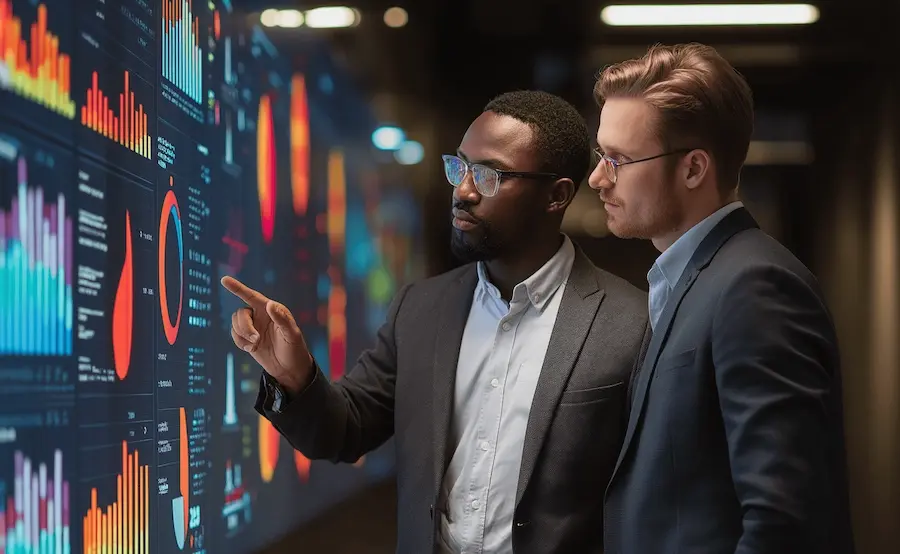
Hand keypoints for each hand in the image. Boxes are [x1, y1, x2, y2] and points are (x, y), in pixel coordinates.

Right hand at [221, 276, 313, 394]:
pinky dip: (240, 342)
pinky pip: (234, 335)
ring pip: (235, 323)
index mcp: (271, 310)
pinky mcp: (247, 339)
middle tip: (256, 339)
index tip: (224, 280)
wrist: (289, 368)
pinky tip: (252, 349)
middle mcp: (260, 315)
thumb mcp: (291, 334)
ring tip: (255, 344)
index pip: (252, 296)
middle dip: (244, 326)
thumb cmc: (294, 348)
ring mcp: (253, 327)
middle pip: (240, 313)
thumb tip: (270, 304)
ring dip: (242, 335)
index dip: (238, 288)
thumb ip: (282, 318)